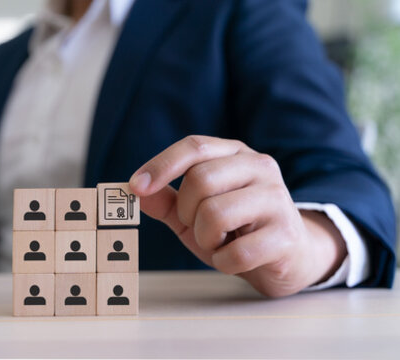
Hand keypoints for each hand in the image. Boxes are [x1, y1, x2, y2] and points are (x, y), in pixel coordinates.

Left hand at [129, 135, 346, 296]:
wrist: (287, 258)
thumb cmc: (234, 230)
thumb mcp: (193, 213)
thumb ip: (165, 201)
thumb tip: (135, 192)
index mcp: (235, 154)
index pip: (194, 146)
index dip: (161, 165)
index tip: (135, 186)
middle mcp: (260, 167)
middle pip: (200, 180)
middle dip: (186, 211)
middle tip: (198, 226)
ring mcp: (277, 199)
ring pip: (215, 214)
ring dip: (205, 238)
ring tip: (219, 241)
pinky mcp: (286, 235)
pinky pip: (236, 252)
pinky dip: (224, 262)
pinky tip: (234, 258)